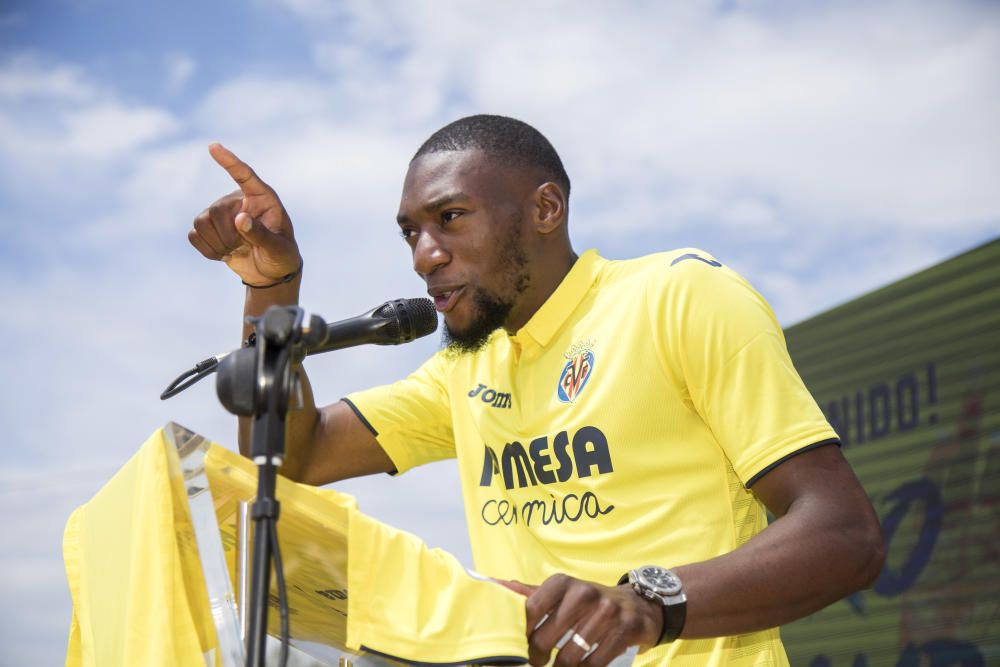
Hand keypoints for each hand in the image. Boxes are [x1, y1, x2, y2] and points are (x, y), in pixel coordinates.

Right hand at [189, 144, 300, 285]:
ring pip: (201, 222)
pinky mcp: (210, 228)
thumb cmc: (281, 256)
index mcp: (262, 198)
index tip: (213, 147)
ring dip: (217, 244)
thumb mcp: (278, 248)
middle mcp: (239, 201)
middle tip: (245, 248)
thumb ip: (262, 234)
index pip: (244, 175)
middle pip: (215, 211)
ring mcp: (222, 213)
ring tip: (236, 250)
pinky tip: (224, 254)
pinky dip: (208, 250)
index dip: (229, 161)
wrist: (270, 273)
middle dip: (227, 236)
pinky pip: (194, 235)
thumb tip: (240, 219)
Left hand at [499, 574, 662, 665]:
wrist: (637, 606)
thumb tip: (495, 585)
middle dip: (538, 657)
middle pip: (547, 638)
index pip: (530, 609)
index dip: (521, 633)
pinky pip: (594, 662)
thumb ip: (530, 594)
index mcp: (562, 583)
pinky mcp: (624, 629)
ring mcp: (606, 610)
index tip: (519, 646)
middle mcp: (584, 592)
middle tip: (537, 662)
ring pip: (570, 655)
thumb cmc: (589, 603)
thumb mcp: (561, 593)